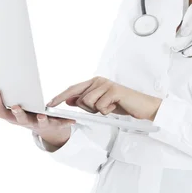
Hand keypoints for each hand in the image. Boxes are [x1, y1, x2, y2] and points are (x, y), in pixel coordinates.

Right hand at [0, 89, 75, 145]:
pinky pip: (61, 123)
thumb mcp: (9, 114)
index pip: (3, 112)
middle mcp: (26, 123)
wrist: (46, 131)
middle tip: (16, 106)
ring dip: (41, 119)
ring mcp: (40, 124)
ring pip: (40, 122)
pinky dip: (66, 122)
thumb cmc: (25, 117)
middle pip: (20, 119)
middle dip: (18, 113)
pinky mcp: (55, 125)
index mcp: (14, 119)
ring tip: (42, 114)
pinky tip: (73, 120)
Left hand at [47, 76, 162, 120]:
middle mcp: (99, 81)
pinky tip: (115, 107)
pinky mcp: (113, 91)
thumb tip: (69, 100)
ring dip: (98, 110)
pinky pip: (100, 107)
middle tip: (103, 108)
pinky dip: (107, 112)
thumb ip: (86, 101)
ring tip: (110, 107)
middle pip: (80, 98)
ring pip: (88, 103)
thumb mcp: (100, 104)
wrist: (142, 106)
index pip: (73, 89)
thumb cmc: (121, 104)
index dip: (60, 96)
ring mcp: (106, 85)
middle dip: (87, 108)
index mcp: (94, 82)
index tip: (50, 104)